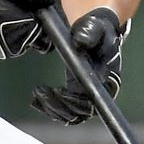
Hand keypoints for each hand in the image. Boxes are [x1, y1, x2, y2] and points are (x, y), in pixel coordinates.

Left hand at [31, 7, 125, 124]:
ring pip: (70, 115)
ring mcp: (87, 95)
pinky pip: (63, 110)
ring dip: (51, 108)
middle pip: (80, 113)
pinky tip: (36, 97)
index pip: (93, 101)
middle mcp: (99, 92)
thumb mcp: (96, 27)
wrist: (96, 30)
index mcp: (108, 79)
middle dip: (58, 106)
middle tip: (40, 91)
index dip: (75, 102)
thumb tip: (80, 41)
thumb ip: (89, 33)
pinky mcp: (76, 94)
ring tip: (37, 92)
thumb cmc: (98, 30)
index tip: (59, 91)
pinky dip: (48, 107)